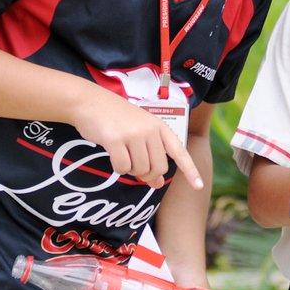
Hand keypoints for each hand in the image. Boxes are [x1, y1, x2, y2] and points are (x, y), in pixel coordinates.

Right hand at [72, 91, 202, 190]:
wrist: (91, 103)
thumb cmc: (117, 120)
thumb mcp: (139, 134)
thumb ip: (151, 156)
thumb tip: (158, 184)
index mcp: (160, 127)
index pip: (179, 152)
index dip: (190, 170)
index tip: (198, 186)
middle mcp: (150, 130)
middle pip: (158, 168)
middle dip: (147, 173)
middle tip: (134, 164)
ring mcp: (134, 134)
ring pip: (140, 170)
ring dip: (130, 169)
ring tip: (123, 153)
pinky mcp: (116, 140)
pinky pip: (122, 168)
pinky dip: (118, 168)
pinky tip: (113, 154)